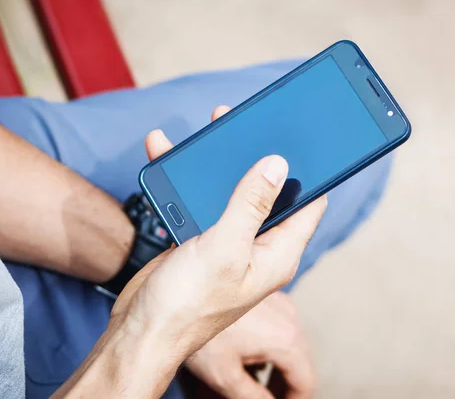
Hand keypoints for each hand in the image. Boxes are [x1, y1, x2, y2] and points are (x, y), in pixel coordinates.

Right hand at [55, 106, 325, 397]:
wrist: (141, 331)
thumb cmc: (187, 303)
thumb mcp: (225, 247)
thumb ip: (252, 204)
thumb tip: (278, 164)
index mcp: (278, 253)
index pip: (309, 204)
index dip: (313, 172)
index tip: (309, 140)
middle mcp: (258, 247)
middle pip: (269, 192)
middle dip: (259, 157)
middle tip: (250, 124)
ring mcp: (230, 244)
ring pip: (232, 192)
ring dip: (221, 164)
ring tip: (212, 129)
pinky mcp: (203, 242)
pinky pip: (202, 203)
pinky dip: (189, 181)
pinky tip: (170, 156)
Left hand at [186, 292, 314, 398]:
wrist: (180, 290)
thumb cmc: (198, 329)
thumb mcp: (225, 376)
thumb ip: (253, 398)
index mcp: (286, 340)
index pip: (305, 382)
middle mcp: (290, 318)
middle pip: (300, 363)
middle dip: (284, 386)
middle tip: (266, 398)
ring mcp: (280, 304)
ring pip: (290, 345)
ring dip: (277, 367)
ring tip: (253, 382)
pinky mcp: (268, 296)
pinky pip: (279, 327)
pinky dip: (270, 347)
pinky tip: (247, 357)